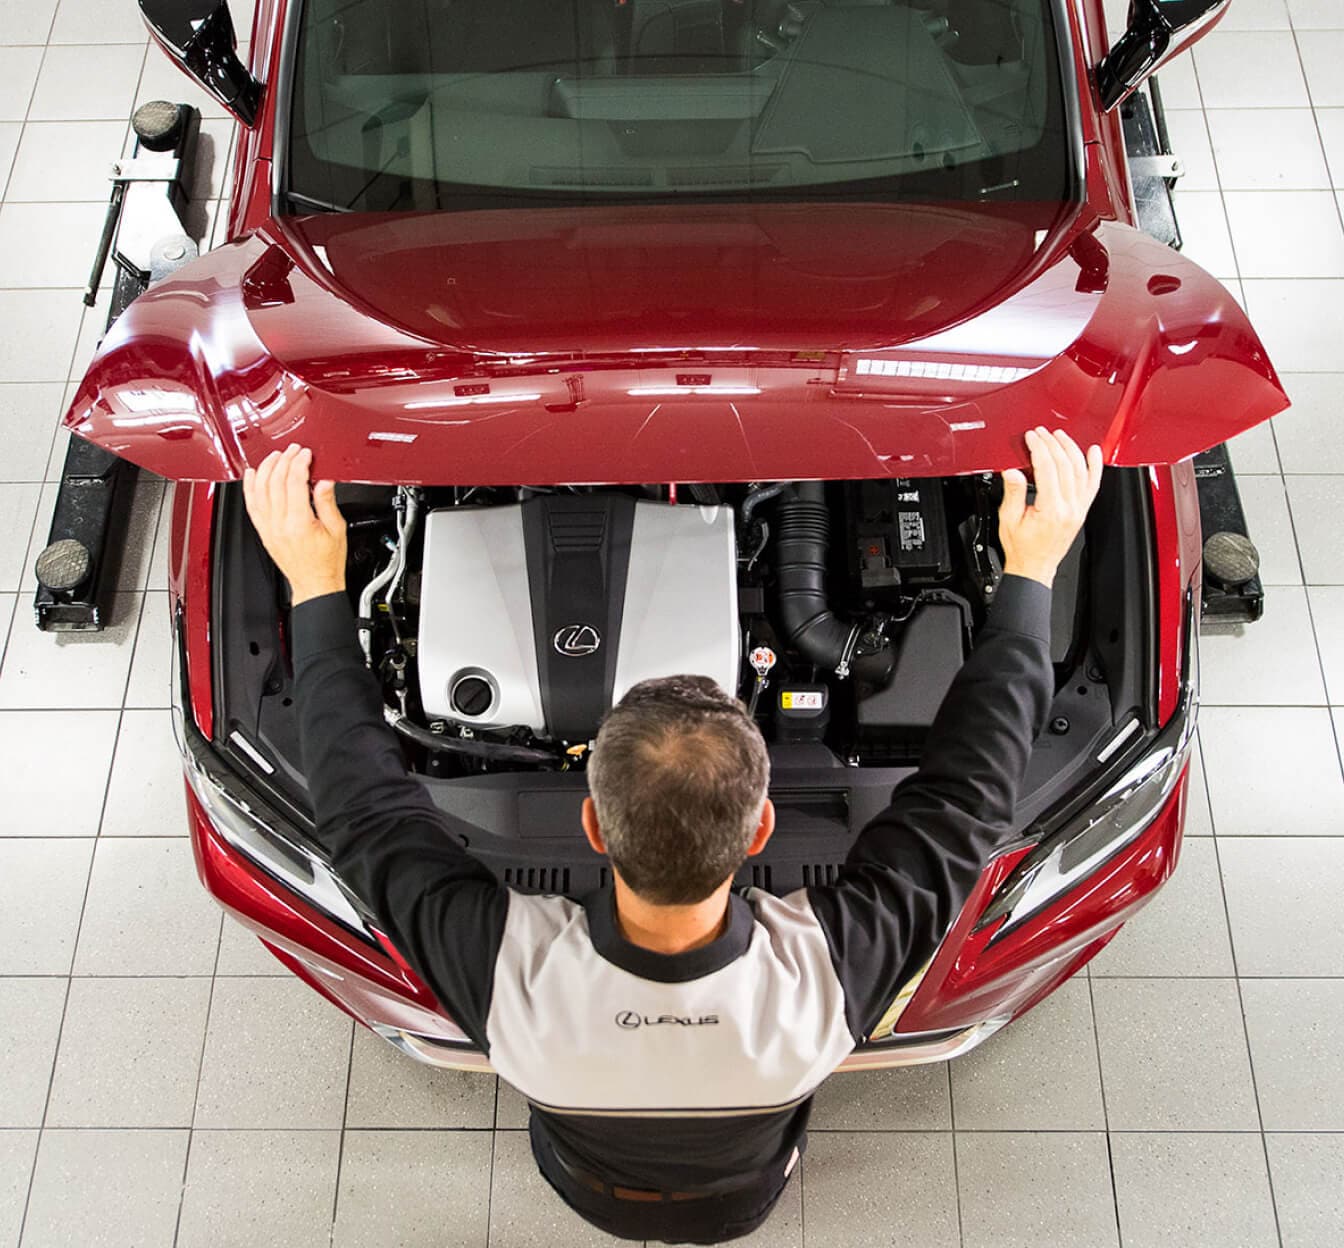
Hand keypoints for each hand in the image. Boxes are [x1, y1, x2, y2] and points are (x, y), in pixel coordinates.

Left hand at [242, 444, 347, 604]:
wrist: (314, 584)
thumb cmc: (327, 563)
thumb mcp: (337, 530)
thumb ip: (327, 503)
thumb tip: (324, 481)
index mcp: (299, 523)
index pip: (294, 483)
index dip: (299, 464)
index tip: (306, 455)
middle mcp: (280, 524)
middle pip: (276, 482)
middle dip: (284, 461)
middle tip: (293, 451)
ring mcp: (268, 528)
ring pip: (260, 490)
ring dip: (267, 469)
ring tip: (276, 457)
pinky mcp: (263, 531)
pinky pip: (251, 505)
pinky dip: (250, 487)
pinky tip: (252, 475)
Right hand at [999, 427, 1102, 588]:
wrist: (1034, 568)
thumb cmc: (1022, 549)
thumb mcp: (1008, 520)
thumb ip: (1013, 493)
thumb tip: (1013, 472)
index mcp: (1050, 510)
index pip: (1047, 469)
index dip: (1039, 449)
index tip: (1031, 438)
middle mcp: (1069, 508)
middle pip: (1065, 466)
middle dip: (1052, 444)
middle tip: (1042, 433)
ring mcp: (1078, 509)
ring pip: (1081, 471)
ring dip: (1071, 449)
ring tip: (1060, 436)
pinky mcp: (1082, 510)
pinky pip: (1093, 484)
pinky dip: (1095, 466)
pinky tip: (1094, 452)